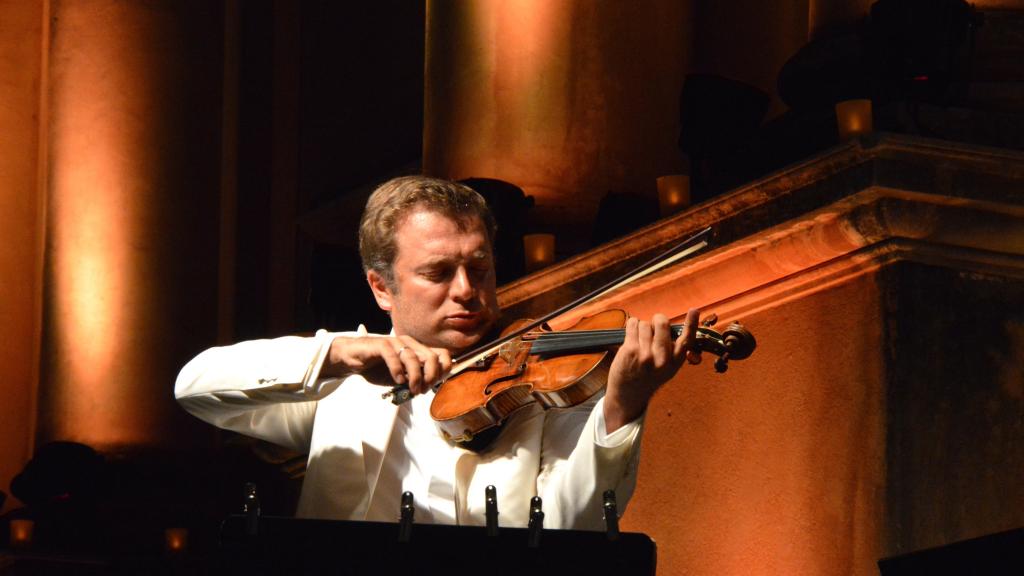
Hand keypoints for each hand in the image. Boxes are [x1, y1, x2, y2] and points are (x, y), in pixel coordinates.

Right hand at [322, 335, 451, 394]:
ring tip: (413, 390)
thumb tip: (428, 388)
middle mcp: (409, 343)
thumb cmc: (378, 368)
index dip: (442, 371)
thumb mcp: (401, 378)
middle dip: (430, 376)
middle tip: (422, 390)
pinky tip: (398, 381)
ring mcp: (395, 342)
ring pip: (413, 357)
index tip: (434, 385)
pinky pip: (393, 356)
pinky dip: (398, 370)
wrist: (353, 359)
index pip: (442, 355)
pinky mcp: (380, 344)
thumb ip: (414, 380)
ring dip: (416, 377)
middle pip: (431, 356)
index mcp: (418, 349)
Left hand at [603, 308, 701, 432]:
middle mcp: (662, 359)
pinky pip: (633, 324)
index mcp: (675, 362)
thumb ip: (672, 351)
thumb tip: (673, 326)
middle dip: (657, 320)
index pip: (686, 340)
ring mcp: (646, 355)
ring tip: (640, 340)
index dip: (691, 324)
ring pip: (645, 324)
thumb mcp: (668, 369)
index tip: (694, 310)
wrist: (628, 395)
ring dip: (641, 328)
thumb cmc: (648, 377)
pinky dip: (632, 325)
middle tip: (653, 327)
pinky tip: (631, 335)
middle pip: (662, 323)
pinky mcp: (631, 351)